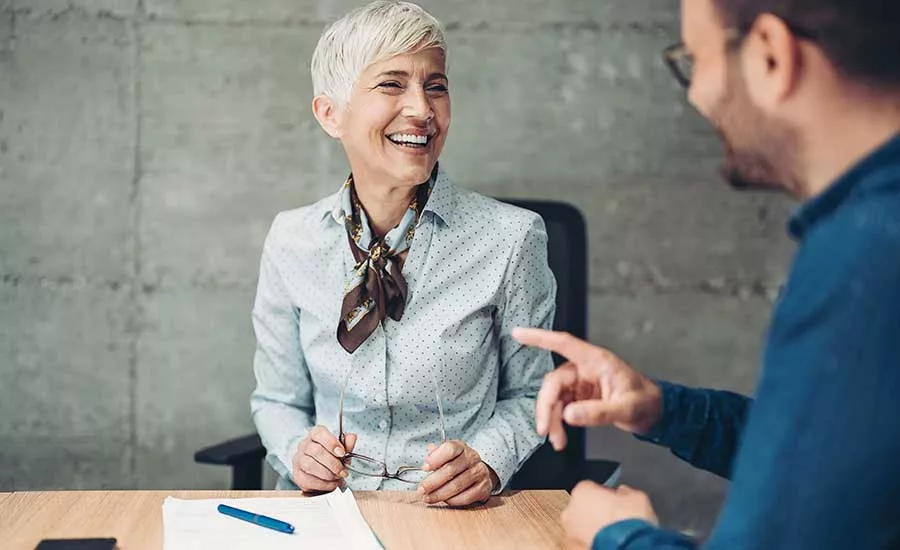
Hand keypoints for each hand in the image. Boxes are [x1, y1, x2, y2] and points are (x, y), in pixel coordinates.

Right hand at [292, 425, 356, 491]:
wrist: (320, 474)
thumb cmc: (331, 458)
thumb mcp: (341, 450)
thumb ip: (347, 444)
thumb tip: (352, 437)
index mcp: (315, 435)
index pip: (319, 433)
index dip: (331, 443)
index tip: (342, 453)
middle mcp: (304, 446)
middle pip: (316, 451)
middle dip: (333, 463)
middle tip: (343, 471)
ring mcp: (298, 460)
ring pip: (310, 465)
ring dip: (328, 474)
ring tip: (337, 477)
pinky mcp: (297, 475)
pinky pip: (309, 480)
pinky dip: (323, 484)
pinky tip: (331, 483)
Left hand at [418, 440, 498, 505]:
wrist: (478, 473)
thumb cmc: (457, 464)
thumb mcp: (446, 455)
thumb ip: (436, 453)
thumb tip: (429, 451)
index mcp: (462, 447)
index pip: (450, 449)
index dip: (436, 458)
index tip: (424, 468)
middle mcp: (473, 458)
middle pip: (450, 470)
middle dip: (433, 482)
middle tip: (421, 490)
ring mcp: (479, 473)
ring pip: (457, 485)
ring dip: (439, 494)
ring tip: (428, 498)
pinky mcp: (483, 488)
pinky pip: (466, 497)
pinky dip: (452, 500)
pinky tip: (444, 501)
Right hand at [512, 328, 662, 449]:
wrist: (653, 413)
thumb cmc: (644, 401)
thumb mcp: (626, 408)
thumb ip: (598, 412)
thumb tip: (568, 415)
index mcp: (596, 361)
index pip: (563, 344)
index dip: (539, 337)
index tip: (518, 333)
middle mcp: (584, 369)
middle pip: (554, 383)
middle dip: (546, 406)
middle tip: (544, 429)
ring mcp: (580, 384)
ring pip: (554, 398)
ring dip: (550, 419)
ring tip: (556, 441)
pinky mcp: (579, 398)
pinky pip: (560, 408)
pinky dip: (557, 423)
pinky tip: (559, 437)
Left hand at [562, 481, 657, 548]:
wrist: (627, 548)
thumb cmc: (629, 524)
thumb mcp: (637, 497)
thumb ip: (625, 492)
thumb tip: (625, 493)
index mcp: (583, 492)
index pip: (591, 487)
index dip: (606, 495)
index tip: (616, 501)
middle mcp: (571, 510)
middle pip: (583, 506)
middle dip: (596, 511)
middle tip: (614, 519)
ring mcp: (571, 531)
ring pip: (581, 526)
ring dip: (592, 528)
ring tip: (612, 534)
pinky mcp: (573, 548)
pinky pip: (582, 541)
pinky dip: (592, 541)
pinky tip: (607, 543)